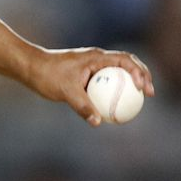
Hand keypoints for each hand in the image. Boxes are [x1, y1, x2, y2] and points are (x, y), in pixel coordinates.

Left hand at [27, 47, 155, 125]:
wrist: (30, 67)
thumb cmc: (47, 75)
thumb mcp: (65, 92)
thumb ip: (83, 106)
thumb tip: (98, 122)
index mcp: (96, 57)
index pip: (126, 60)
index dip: (140, 72)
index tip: (144, 88)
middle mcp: (97, 58)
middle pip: (128, 63)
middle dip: (142, 76)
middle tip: (150, 94)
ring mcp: (92, 65)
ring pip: (117, 72)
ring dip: (130, 82)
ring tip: (139, 100)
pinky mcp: (86, 73)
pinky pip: (105, 81)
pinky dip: (114, 90)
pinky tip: (115, 107)